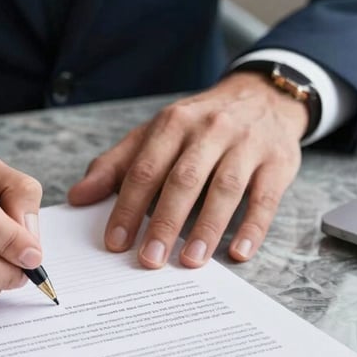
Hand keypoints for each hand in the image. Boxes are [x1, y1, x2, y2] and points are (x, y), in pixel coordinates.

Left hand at [68, 71, 306, 267]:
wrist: (262, 96)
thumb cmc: (199, 124)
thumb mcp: (155, 134)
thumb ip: (116, 165)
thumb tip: (77, 197)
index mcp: (173, 124)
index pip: (145, 169)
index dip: (128, 207)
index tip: (116, 242)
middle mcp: (210, 131)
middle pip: (184, 180)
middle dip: (165, 222)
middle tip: (150, 259)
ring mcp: (247, 145)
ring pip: (225, 188)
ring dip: (207, 227)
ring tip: (191, 260)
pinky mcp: (278, 162)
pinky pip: (265, 198)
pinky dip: (253, 227)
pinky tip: (239, 253)